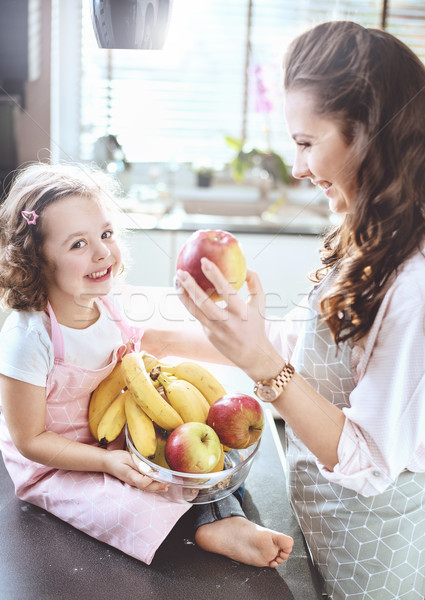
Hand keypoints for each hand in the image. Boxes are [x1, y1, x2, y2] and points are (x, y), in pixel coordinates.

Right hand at [103, 449, 168, 492]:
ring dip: (157, 488)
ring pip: (146, 488)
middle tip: (168, 482)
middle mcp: (132, 481)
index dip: (151, 479)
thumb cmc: (116, 458)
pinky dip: (152, 487)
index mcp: (130, 475)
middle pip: (147, 487)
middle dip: (158, 485)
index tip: (158, 473)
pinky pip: (144, 486)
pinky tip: (159, 487)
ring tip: (166, 486)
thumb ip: (138, 464)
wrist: (106, 462)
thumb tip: (150, 469)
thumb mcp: (127, 458)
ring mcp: (133, 482)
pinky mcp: (133, 480)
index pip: (143, 482)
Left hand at [175, 258, 284, 381]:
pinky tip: (183, 291)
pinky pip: (197, 316)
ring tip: (176, 280)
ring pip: (195, 311)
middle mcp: (227, 322)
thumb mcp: (260, 303)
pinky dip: (189, 303)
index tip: (204, 261)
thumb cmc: (256, 324)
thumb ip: (255, 283)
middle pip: (204, 303)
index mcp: (241, 312)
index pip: (226, 291)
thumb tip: (245, 267)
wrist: (252, 355)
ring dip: (183, 295)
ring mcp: (215, 330)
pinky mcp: (208, 334)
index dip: (215, 275)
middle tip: (181, 271)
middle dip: (190, 286)